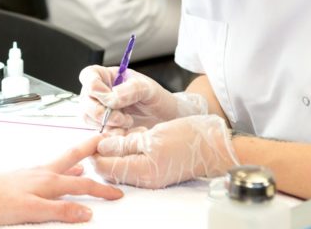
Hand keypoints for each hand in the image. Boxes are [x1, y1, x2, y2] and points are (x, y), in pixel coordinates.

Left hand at [0, 136, 122, 224]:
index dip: (102, 190)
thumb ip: (60, 211)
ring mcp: (32, 173)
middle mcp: (42, 172)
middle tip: (102, 140)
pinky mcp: (23, 177)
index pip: (83, 184)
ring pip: (61, 162)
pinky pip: (49, 169)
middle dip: (89, 149)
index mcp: (48, 180)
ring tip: (86, 156)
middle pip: (72, 157)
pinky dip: (60, 168)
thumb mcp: (32, 211)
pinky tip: (57, 174)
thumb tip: (86, 211)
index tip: (117, 193)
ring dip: (76, 158)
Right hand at [78, 65, 206, 128]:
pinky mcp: (103, 127)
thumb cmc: (157, 99)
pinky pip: (96, 131)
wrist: (167, 119)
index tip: (108, 97)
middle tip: (121, 118)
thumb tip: (110, 99)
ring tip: (127, 123)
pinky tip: (125, 133)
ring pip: (87, 116)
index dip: (92, 85)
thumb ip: (129, 90)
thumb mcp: (148, 88)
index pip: (88, 75)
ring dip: (105, 123)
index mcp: (106, 77)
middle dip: (101, 111)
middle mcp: (99, 93)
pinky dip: (109, 134)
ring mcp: (99, 110)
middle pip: (84, 99)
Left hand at [92, 115, 238, 188]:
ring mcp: (150, 176)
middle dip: (102, 151)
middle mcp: (144, 178)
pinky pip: (132, 162)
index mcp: (141, 171)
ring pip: (120, 164)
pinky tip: (131, 136)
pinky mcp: (155, 170)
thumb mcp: (152, 136)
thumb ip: (125, 143)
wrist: (216, 146)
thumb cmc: (189, 138)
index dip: (94, 151)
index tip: (94, 134)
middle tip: (104, 131)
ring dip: (115, 150)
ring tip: (119, 132)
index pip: (104, 167)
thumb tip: (102, 146)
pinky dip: (127, 150)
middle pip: (110, 168)